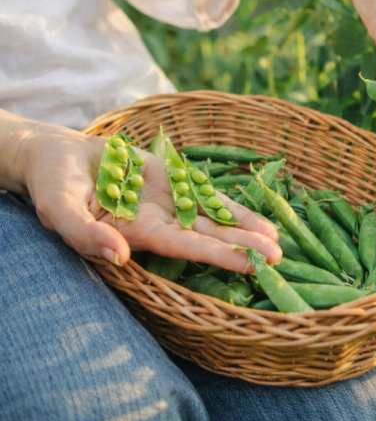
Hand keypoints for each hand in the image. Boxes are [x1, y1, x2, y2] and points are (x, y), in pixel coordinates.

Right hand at [17, 123, 280, 269]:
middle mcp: (158, 223)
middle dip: (241, 249)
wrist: (56, 156)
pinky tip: (260, 221)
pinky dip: (233, 208)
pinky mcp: (171, 182)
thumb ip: (85, 235)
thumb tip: (120, 257)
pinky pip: (207, 196)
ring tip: (278, 245)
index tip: (250, 265)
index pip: (183, 248)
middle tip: (277, 261)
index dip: (216, 255)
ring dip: (244, 232)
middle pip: (207, 238)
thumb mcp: (59, 210)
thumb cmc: (52, 186)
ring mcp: (167, 203)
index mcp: (135, 233)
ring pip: (213, 220)